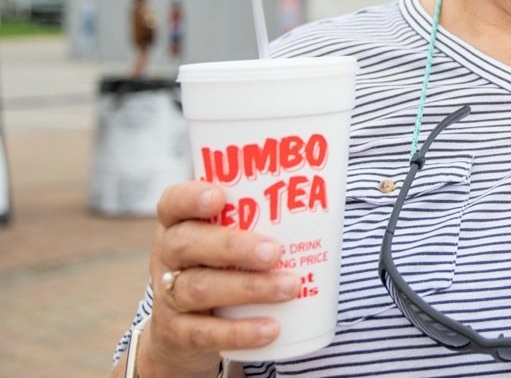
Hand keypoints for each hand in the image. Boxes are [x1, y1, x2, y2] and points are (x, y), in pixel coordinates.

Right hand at [140, 182, 298, 374]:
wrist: (185, 329)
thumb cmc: (223, 265)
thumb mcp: (229, 237)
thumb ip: (260, 217)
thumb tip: (327, 194)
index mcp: (180, 223)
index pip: (173, 202)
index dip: (190, 198)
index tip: (219, 197)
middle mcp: (167, 256)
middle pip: (188, 244)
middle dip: (233, 246)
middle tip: (275, 251)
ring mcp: (167, 295)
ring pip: (200, 288)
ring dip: (250, 288)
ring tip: (290, 286)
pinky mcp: (177, 332)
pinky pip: (205, 333)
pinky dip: (240, 331)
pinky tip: (271, 328)